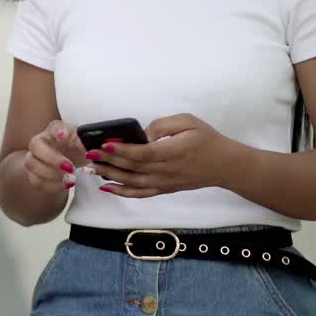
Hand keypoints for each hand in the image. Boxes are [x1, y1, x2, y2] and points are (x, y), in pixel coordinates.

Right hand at [23, 119, 87, 194]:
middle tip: (70, 168)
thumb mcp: (85, 145)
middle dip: (52, 158)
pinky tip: (66, 185)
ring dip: (51, 174)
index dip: (58, 132)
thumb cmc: (76, 149)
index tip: (63, 137)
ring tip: (71, 179)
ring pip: (31, 164)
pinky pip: (36, 181)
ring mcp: (33, 157)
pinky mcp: (33, 173)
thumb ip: (85, 144)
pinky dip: (52, 185)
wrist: (71, 162)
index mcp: (55, 130)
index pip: (53, 127)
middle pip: (35, 146)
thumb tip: (87, 149)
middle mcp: (40, 141)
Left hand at [87, 113, 239, 197]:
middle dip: (108, 161)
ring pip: (132, 182)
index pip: (141, 154)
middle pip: (132, 168)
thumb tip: (143, 133)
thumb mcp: (188, 122)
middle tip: (90, 154)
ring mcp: (164, 182)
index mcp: (172, 152)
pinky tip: (107, 187)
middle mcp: (166, 171)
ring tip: (92, 168)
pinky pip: (140, 193)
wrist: (225, 165)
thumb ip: (164, 125)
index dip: (121, 151)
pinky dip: (122, 192)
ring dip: (110, 175)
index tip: (105, 145)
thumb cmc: (207, 139)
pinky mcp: (164, 188)